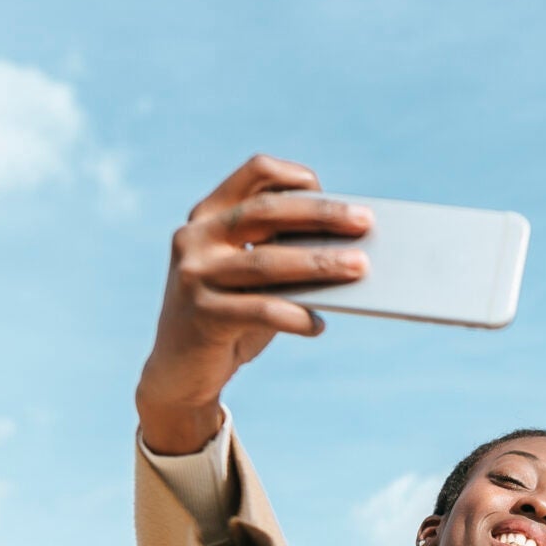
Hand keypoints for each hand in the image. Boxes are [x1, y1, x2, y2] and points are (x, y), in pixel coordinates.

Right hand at [134, 155, 371, 454]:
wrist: (180, 371)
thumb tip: (348, 248)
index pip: (254, 174)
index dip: (294, 175)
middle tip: (365, 222)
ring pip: (266, 261)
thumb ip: (281, 253)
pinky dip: (296, 317)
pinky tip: (319, 326)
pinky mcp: (201, 315)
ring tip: (360, 267)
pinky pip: (261, 310)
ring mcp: (194, 275)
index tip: (329, 189)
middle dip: (321, 215)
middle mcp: (195, 237)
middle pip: (266, 212)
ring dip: (320, 263)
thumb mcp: (251, 277)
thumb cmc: (230, 316)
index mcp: (209, 215)